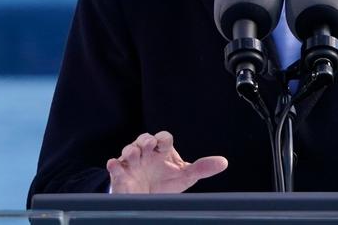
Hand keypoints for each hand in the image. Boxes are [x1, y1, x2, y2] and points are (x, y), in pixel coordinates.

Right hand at [106, 131, 227, 192]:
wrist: (147, 198)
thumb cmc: (166, 181)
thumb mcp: (185, 176)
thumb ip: (202, 168)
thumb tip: (223, 162)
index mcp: (162, 150)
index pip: (163, 138)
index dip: (163, 139)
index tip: (163, 144)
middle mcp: (147, 153)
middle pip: (144, 139)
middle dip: (145, 141)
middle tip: (148, 146)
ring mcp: (132, 163)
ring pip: (128, 150)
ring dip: (130, 151)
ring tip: (134, 155)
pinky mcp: (121, 174)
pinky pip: (114, 167)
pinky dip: (114, 165)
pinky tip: (115, 165)